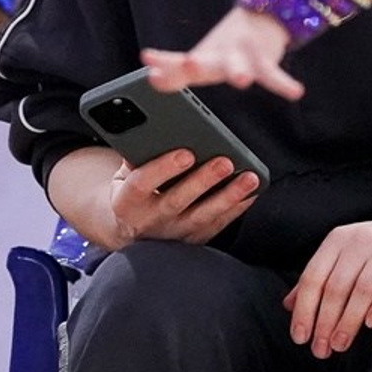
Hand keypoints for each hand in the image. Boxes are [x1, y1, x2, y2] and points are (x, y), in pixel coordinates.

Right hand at [107, 149, 259, 246]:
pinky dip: (235, 209)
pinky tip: (250, 193)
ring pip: (203, 216)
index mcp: (127, 200)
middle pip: (178, 200)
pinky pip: (216, 225)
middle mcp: (150, 219)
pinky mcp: (191, 240)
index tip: (185, 153)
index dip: (163, 168)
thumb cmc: (129, 193)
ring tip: (249, 178)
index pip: (142, 183)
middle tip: (225, 162)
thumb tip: (153, 131)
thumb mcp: (120, 176)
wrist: (129, 232)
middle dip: (204, 180)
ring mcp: (173, 233)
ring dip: (228, 197)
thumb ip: (134, 157)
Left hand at [142, 9, 302, 99]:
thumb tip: (153, 80)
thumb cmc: (226, 47)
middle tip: (190, 63)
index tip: (150, 68)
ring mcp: (242, 57)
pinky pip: (274, 75)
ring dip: (240, 73)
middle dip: (196, 66)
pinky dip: (284, 84)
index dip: (165, 65)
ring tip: (242, 81)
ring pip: (240, 67)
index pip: (177, 64)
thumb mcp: (202, 57)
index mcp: (202, 59)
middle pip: (205, 64)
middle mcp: (218, 57)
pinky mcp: (264, 61)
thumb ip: (177, 73)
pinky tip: (295, 92)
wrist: (262, 17)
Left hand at [284, 216, 371, 358]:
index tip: (300, 338)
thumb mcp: (345, 256)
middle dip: (326, 320)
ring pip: (364, 286)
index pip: (314, 276)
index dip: (305, 309)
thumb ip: (320, 278)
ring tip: (340, 345)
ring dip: (349, 319)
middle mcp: (362, 238)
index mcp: (338, 239)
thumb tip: (289, 306)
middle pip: (337, 285)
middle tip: (321, 350)